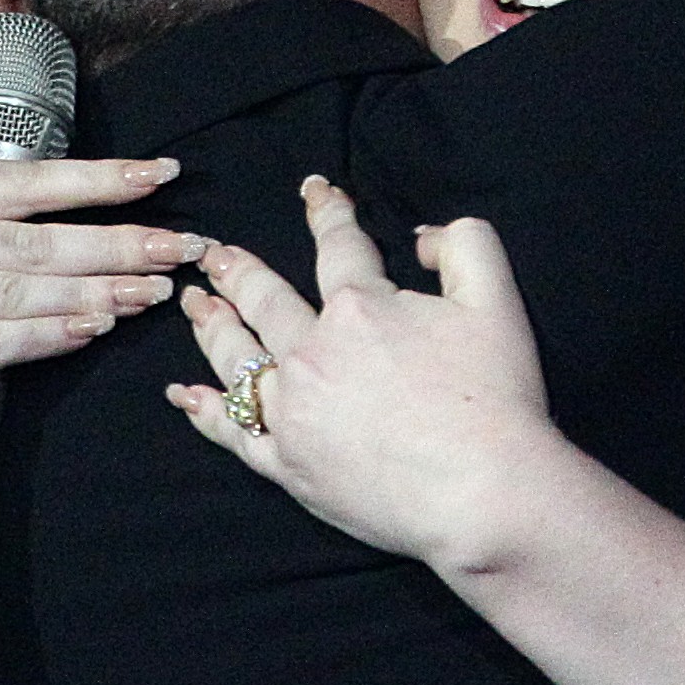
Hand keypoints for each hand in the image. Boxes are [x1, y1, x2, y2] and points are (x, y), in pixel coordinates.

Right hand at [0, 156, 208, 471]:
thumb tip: (86, 221)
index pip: (21, 180)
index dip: (96, 178)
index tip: (158, 176)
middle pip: (32, 238)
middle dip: (117, 242)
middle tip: (179, 248)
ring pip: (18, 290)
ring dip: (95, 293)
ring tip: (149, 294)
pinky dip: (47, 337)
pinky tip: (90, 331)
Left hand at [167, 176, 562, 569]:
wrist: (483, 493)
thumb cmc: (496, 400)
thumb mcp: (497, 301)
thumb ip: (465, 245)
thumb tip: (421, 238)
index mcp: (360, 308)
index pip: (337, 247)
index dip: (327, 212)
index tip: (314, 191)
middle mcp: (312, 353)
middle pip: (265, 300)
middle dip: (239, 271)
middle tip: (215, 256)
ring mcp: (292, 411)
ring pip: (237, 359)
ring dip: (212, 327)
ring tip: (194, 306)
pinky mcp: (286, 465)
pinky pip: (234, 432)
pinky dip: (206, 411)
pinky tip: (187, 396)